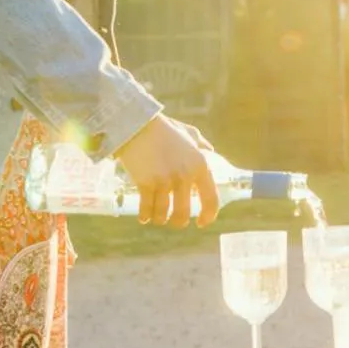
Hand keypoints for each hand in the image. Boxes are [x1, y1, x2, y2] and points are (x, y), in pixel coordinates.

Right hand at [115, 114, 219, 228]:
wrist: (138, 125)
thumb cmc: (165, 129)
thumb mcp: (190, 134)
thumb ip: (202, 144)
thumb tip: (211, 151)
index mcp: (200, 165)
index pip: (211, 199)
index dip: (208, 216)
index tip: (201, 222)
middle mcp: (184, 176)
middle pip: (183, 213)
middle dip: (178, 222)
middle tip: (175, 221)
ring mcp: (164, 181)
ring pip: (163, 214)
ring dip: (160, 218)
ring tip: (157, 216)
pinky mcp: (146, 183)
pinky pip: (146, 209)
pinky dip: (145, 216)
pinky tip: (144, 217)